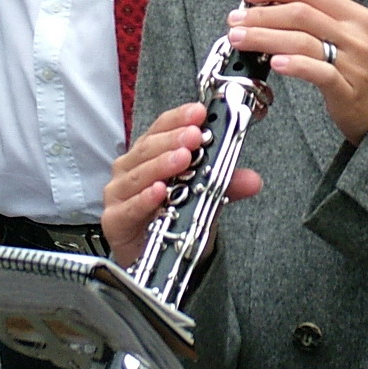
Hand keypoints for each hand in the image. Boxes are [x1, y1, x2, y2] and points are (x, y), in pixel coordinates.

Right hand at [101, 101, 262, 269]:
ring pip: (139, 173)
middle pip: (149, 146)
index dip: (180, 118)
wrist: (157, 256)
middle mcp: (131, 168)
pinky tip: (159, 192)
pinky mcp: (114, 219)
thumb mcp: (206, 195)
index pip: (162, 127)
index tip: (199, 112)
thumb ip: (226, 185)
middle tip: (195, 136)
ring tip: (183, 158)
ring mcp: (119, 192)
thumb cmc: (174, 217)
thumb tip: (253, 180)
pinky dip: (144, 199)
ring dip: (162, 165)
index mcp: (150, 153)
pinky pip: (129, 207)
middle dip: (174, 139)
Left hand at [227, 0, 367, 144]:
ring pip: (302, 40)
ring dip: (264, 37)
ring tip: (240, 39)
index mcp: (357, 17)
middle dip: (261, 14)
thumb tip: (282, 10)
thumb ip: (326, 23)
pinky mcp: (347, 90)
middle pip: (301, 13)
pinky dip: (294, 65)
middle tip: (236, 18)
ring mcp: (353, 62)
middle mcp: (355, 35)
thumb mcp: (359, 38)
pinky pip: (318, 72)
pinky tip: (275, 63)